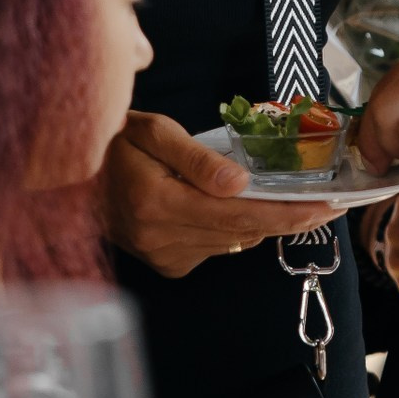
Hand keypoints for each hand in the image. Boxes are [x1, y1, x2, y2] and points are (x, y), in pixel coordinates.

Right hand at [104, 111, 337, 277]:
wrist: (70, 179)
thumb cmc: (114, 143)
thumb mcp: (153, 132)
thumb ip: (196, 159)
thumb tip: (240, 183)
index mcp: (159, 203)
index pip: (240, 213)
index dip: (287, 213)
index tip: (327, 208)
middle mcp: (162, 238)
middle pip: (243, 232)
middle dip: (288, 218)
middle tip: (328, 205)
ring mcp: (163, 256)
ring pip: (232, 243)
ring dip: (263, 224)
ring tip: (297, 204)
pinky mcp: (165, 264)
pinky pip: (216, 249)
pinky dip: (234, 230)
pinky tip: (241, 210)